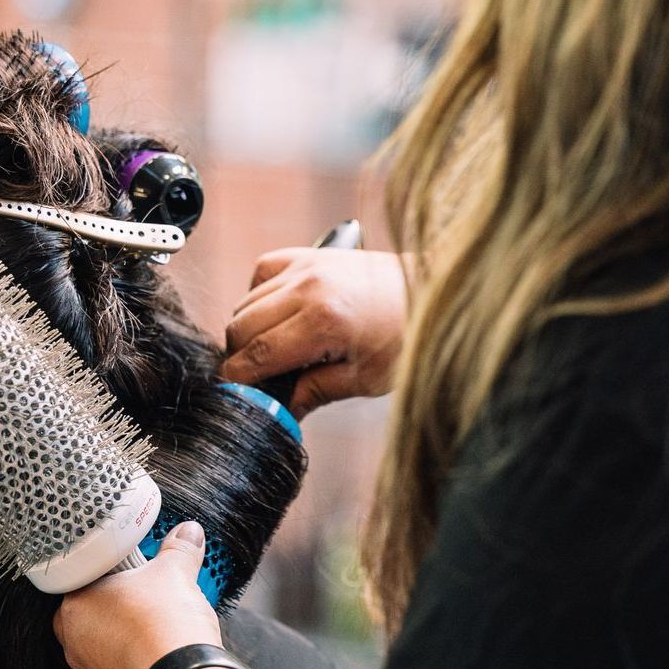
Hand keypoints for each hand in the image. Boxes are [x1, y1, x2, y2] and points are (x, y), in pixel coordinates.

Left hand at [53, 522, 221, 668]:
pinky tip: (158, 649)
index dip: (108, 572)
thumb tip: (188, 532)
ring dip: (125, 631)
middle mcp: (74, 641)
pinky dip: (135, 656)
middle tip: (144, 593)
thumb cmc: (164, 626)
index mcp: (76, 604)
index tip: (129, 570)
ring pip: (104, 641)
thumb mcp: (175, 571)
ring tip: (155, 621)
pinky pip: (119, 666)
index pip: (83, 578)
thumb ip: (179, 548)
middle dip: (116, 603)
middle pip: (92, 611)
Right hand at [222, 249, 407, 416]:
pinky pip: (262, 272)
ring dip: (249, 329)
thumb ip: (313, 393)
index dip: (238, 379)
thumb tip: (277, 414)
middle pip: (241, 326)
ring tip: (275, 349)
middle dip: (241, 357)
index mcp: (323, 321)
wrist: (432, 291)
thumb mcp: (364, 378)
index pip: (257, 354)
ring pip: (247, 301)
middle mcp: (308, 287)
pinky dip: (259, 295)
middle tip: (259, 378)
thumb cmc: (406, 336)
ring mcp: (306, 266)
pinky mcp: (309, 254)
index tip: (237, 395)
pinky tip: (278, 313)